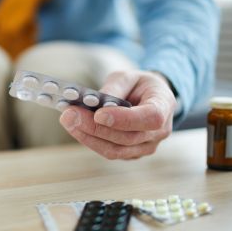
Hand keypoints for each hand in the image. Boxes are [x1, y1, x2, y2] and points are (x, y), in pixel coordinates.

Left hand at [59, 70, 176, 159]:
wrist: (151, 98)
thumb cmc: (140, 85)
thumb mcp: (128, 76)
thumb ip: (114, 87)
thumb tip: (94, 102)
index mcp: (164, 106)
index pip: (149, 118)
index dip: (124, 119)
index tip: (98, 114)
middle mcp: (159, 132)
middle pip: (126, 137)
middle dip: (94, 127)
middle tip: (69, 115)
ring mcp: (147, 147)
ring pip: (116, 150)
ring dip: (88, 137)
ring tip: (67, 121)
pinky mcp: (132, 154)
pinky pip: (110, 152)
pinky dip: (91, 141)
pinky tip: (75, 127)